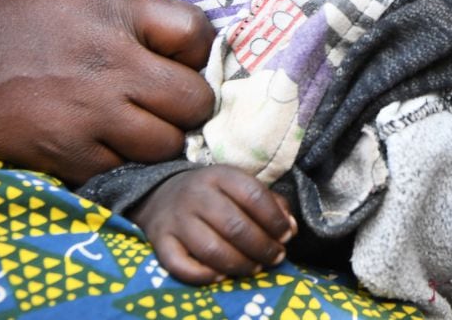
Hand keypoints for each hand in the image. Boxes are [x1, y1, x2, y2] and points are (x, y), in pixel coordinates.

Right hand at [0, 0, 214, 183]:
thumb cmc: (14, 25)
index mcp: (114, 16)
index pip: (195, 32)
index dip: (201, 48)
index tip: (186, 56)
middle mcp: (109, 66)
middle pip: (194, 100)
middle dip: (191, 103)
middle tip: (174, 102)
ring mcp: (90, 115)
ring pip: (167, 143)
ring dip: (162, 138)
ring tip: (144, 125)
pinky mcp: (69, 154)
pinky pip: (125, 166)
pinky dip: (123, 160)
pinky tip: (108, 142)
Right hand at [130, 166, 296, 283]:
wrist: (161, 194)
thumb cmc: (214, 194)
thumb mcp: (241, 186)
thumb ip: (271, 203)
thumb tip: (291, 229)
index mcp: (221, 176)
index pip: (253, 195)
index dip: (275, 219)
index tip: (286, 236)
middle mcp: (196, 195)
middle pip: (234, 226)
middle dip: (262, 247)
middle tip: (275, 257)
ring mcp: (176, 219)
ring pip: (211, 249)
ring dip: (239, 264)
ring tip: (254, 268)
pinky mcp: (159, 241)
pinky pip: (180, 265)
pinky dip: (203, 275)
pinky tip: (221, 276)